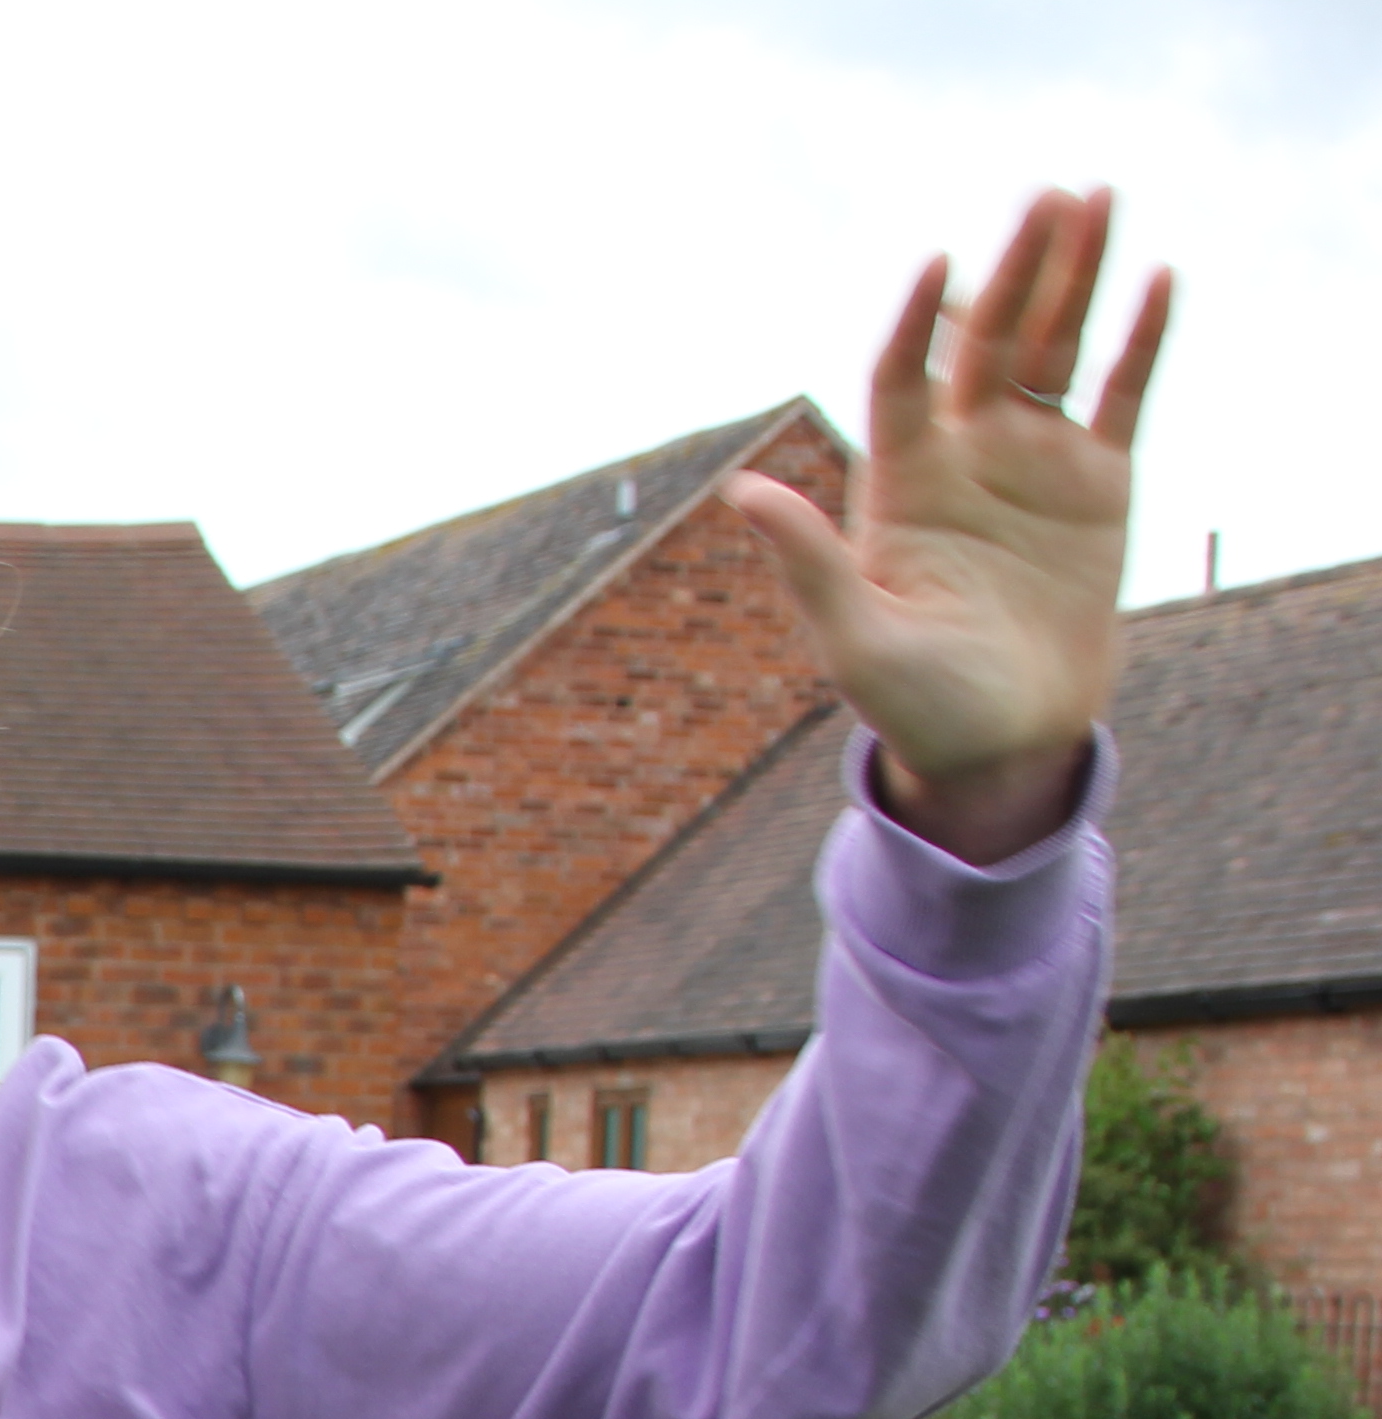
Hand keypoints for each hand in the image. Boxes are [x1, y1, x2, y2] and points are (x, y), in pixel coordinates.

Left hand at [725, 186, 1170, 862]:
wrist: (1000, 744)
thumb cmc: (916, 704)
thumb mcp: (855, 638)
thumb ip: (807, 561)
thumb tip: (741, 493)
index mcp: (900, 482)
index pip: (905, 375)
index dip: (920, 320)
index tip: (941, 263)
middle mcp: (964, 455)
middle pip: (990, 340)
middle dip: (1019, 268)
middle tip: (1049, 194)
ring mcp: (1032, 463)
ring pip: (1054, 347)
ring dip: (1075, 276)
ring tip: (1096, 198)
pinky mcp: (1097, 484)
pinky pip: (1120, 395)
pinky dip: (1138, 339)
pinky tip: (1159, 279)